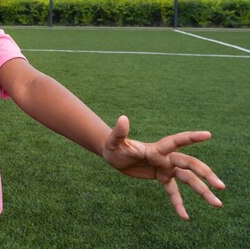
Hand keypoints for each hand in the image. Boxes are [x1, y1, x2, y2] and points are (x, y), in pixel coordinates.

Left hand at [102, 115, 225, 219]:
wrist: (114, 155)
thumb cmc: (113, 146)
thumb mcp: (114, 141)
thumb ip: (120, 132)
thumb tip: (122, 118)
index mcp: (156, 148)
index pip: (176, 142)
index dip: (191, 138)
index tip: (208, 134)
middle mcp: (165, 158)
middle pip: (190, 164)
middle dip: (205, 174)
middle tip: (221, 186)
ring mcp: (165, 168)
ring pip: (188, 179)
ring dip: (202, 190)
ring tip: (217, 204)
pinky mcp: (161, 177)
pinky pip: (174, 191)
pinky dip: (179, 203)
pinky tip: (185, 217)